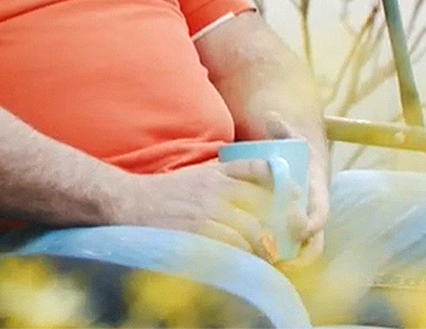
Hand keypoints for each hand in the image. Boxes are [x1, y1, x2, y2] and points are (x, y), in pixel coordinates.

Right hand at [112, 161, 282, 258]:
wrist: (129, 202)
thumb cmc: (164, 193)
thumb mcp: (195, 176)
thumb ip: (222, 178)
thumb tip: (254, 187)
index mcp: (215, 172)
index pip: (259, 169)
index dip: (282, 181)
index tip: (296, 195)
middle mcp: (215, 188)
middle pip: (262, 205)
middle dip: (276, 224)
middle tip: (280, 238)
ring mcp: (206, 209)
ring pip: (251, 229)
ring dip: (260, 245)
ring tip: (262, 254)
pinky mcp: (198, 230)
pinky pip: (233, 245)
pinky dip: (242, 254)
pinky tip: (241, 257)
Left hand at [264, 115, 329, 266]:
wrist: (296, 152)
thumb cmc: (292, 145)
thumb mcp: (289, 135)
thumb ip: (281, 127)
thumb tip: (272, 116)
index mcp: (318, 188)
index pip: (322, 209)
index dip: (315, 221)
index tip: (303, 229)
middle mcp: (315, 206)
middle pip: (316, 235)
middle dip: (305, 250)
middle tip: (285, 259)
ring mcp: (305, 216)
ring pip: (306, 245)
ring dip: (295, 258)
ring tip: (275, 267)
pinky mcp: (293, 222)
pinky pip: (294, 244)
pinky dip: (286, 256)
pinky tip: (269, 265)